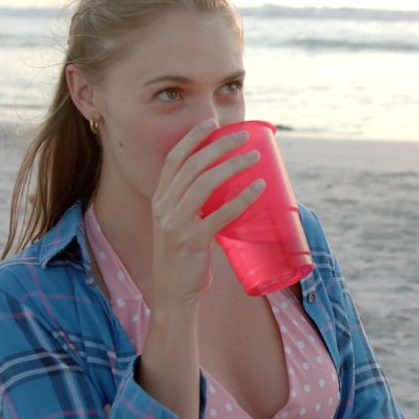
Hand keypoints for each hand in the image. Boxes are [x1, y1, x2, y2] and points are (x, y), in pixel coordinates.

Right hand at [149, 120, 264, 308]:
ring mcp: (175, 224)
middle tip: (243, 136)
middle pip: (192, 165)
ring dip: (232, 165)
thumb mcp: (179, 225)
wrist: (173, 295)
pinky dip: (242, 198)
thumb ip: (194, 206)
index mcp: (159, 199)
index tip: (211, 122)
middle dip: (218, 145)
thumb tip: (230, 186)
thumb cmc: (183, 259)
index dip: (192, 137)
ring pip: (205, 183)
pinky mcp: (191, 241)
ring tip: (254, 157)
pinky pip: (220, 214)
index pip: (174, 159)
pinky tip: (258, 187)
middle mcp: (163, 207)